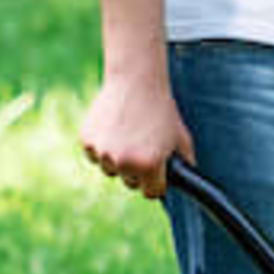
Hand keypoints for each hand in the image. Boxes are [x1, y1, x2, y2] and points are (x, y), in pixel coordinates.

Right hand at [79, 66, 193, 199]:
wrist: (136, 81)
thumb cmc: (161, 109)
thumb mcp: (181, 138)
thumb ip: (185, 164)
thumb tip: (187, 181)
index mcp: (149, 165)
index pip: (152, 193)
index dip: (157, 181)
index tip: (157, 170)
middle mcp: (124, 162)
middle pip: (130, 182)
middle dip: (137, 170)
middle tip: (142, 145)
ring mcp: (103, 152)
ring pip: (111, 169)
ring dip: (117, 159)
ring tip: (128, 133)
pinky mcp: (87, 141)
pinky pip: (94, 154)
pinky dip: (101, 146)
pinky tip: (113, 128)